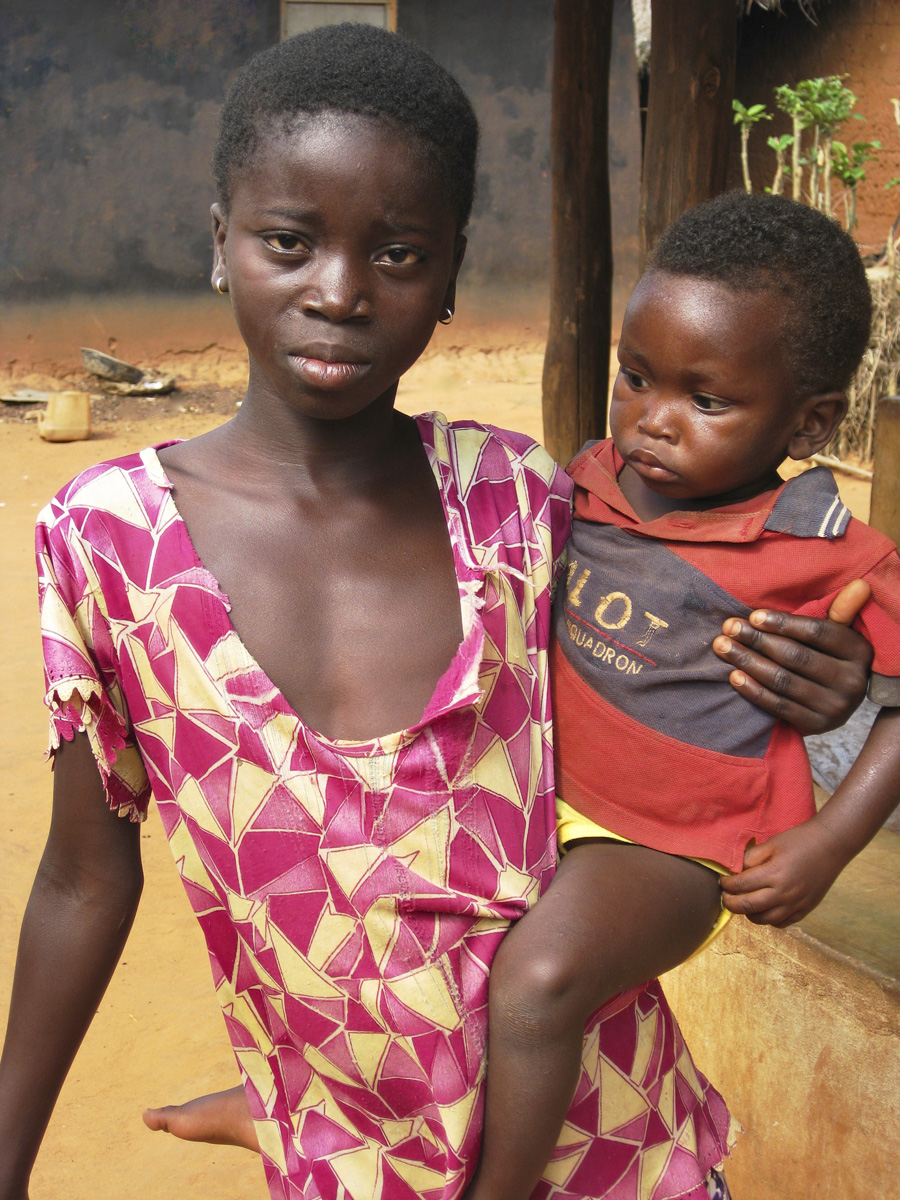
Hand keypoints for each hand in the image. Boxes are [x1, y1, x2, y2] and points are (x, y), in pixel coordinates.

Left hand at [713, 579, 872, 735]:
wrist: (834, 703)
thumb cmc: (828, 657)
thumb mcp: (838, 634)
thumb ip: (840, 612)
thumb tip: (859, 584)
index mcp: (859, 652)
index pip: (817, 633)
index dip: (784, 624)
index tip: (753, 616)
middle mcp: (852, 682)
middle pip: (796, 657)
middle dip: (758, 640)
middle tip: (729, 628)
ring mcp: (835, 708)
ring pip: (784, 681)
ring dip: (748, 662)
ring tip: (723, 647)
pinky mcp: (816, 726)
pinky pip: (778, 706)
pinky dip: (753, 690)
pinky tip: (734, 676)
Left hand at [720, 819, 848, 926]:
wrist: (831, 846)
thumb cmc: (799, 841)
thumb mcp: (771, 844)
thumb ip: (751, 858)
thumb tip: (735, 871)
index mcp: (774, 874)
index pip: (740, 886)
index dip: (727, 885)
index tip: (722, 881)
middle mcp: (784, 893)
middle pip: (748, 907)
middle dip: (731, 903)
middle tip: (725, 897)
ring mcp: (796, 904)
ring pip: (764, 920)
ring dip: (749, 914)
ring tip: (743, 903)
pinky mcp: (805, 910)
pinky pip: (782, 923)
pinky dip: (769, 920)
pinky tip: (764, 909)